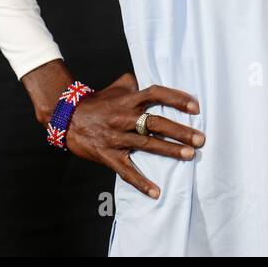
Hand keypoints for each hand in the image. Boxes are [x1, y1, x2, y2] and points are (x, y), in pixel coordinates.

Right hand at [61, 72, 204, 200]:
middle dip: (179, 131)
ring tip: (190, 156)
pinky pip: (126, 171)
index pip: (156, 94)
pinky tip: (156, 192)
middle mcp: (124, 117)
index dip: (176, 98)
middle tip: (200, 139)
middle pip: (155, 123)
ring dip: (169, 151)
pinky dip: (141, 182)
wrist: (67, 118)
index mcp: (128, 100)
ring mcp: (116, 138)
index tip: (195, 107)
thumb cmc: (98, 102)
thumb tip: (154, 74)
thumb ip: (136, 82)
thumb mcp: (117, 87)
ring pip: (146, 144)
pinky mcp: (108, 156)